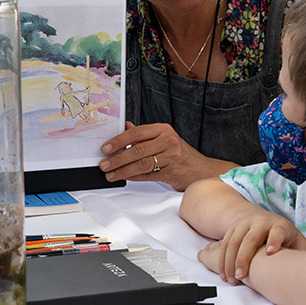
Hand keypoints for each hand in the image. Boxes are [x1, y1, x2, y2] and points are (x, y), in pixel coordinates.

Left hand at [99, 121, 231, 190]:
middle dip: (117, 158)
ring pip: (141, 164)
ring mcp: (171, 156)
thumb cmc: (179, 153)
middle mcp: (168, 141)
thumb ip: (144, 134)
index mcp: (163, 129)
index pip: (136, 132)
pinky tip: (125, 177)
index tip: (106, 148)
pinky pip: (148, 175)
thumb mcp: (163, 138)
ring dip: (123, 170)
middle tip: (105, 164)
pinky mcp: (172, 171)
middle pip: (137, 149)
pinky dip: (134, 177)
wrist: (200, 170)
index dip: (119, 140)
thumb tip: (125, 127)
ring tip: (111, 174)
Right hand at [211, 213, 305, 283]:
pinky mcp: (232, 228)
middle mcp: (261, 222)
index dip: (274, 240)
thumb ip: (300, 253)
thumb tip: (304, 269)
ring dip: (230, 262)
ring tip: (232, 280)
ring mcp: (245, 223)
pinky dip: (222, 260)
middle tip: (241, 277)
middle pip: (250, 239)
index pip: (278, 231)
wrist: (262, 219)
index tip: (270, 251)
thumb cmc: (284, 237)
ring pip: (234, 242)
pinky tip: (224, 274)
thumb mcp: (296, 242)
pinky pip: (224, 244)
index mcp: (280, 225)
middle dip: (244, 258)